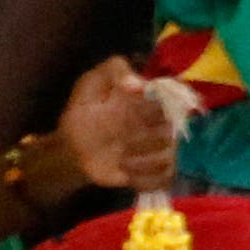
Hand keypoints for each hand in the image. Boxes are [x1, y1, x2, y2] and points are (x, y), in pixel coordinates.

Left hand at [58, 61, 181, 191]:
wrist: (74, 147)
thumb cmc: (85, 111)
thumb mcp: (92, 83)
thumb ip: (113, 70)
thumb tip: (137, 83)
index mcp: (153, 99)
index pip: (175, 99)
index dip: (156, 108)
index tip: (133, 112)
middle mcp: (162, 122)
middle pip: (171, 132)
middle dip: (145, 138)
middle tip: (123, 141)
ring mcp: (160, 149)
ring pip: (169, 157)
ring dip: (143, 161)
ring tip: (121, 160)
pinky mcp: (155, 172)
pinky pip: (165, 178)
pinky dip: (145, 179)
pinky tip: (126, 174)